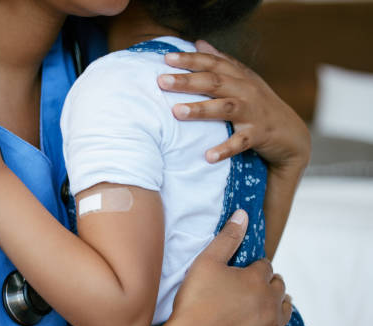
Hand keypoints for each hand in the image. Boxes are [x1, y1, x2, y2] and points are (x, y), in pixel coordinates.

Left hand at [158, 40, 310, 171]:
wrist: (291, 134)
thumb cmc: (260, 106)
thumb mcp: (243, 80)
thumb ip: (221, 63)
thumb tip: (199, 43)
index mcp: (239, 77)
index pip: (213, 63)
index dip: (191, 59)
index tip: (166, 59)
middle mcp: (246, 91)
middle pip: (214, 82)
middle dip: (187, 81)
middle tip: (162, 81)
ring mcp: (253, 113)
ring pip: (225, 107)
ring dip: (200, 110)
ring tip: (176, 111)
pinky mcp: (259, 135)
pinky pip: (240, 142)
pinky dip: (225, 148)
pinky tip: (208, 156)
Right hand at [168, 209, 298, 325]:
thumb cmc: (196, 299)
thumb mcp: (206, 262)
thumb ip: (227, 238)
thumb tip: (243, 214)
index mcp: (256, 278)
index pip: (264, 265)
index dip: (254, 265)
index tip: (244, 269)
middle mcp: (270, 301)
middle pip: (278, 285)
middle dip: (269, 281)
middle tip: (255, 282)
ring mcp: (271, 325)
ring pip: (285, 309)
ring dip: (281, 301)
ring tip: (275, 299)